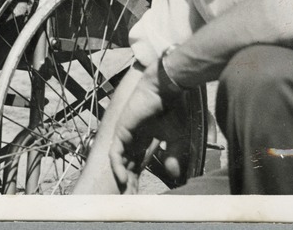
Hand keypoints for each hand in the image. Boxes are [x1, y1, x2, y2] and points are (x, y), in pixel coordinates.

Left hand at [108, 72, 168, 192]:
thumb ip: (172, 155)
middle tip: (129, 203)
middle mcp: (132, 138)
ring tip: (125, 197)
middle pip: (126, 166)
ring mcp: (125, 134)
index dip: (136, 180)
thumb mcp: (177, 138)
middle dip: (128, 185)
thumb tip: (173, 174)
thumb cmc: (173, 109)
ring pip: (119, 162)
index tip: (139, 197)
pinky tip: (123, 179)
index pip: (136, 164)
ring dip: (122, 179)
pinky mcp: (122, 129)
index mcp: (143, 140)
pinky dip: (117, 166)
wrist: (167, 88)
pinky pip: (115, 152)